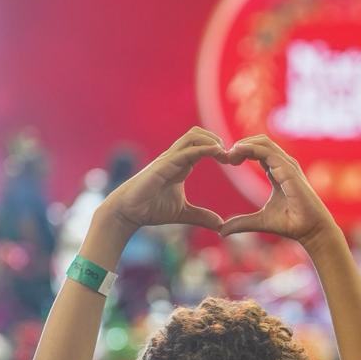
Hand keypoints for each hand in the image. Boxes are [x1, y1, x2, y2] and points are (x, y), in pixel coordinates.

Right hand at [99, 127, 225, 231]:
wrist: (128, 212)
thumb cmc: (150, 209)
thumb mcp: (183, 213)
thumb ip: (201, 216)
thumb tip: (220, 225)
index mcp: (181, 164)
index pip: (201, 146)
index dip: (218, 150)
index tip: (232, 161)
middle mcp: (175, 157)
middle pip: (198, 134)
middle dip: (217, 139)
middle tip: (231, 155)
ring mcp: (169, 158)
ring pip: (193, 136)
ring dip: (212, 140)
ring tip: (225, 153)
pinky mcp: (164, 164)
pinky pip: (186, 150)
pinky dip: (203, 149)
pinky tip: (217, 153)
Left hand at [219, 136, 336, 247]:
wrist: (310, 230)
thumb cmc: (291, 224)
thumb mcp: (260, 221)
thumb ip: (241, 222)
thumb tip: (222, 231)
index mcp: (277, 172)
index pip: (258, 151)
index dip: (241, 152)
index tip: (226, 161)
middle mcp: (283, 165)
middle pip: (260, 142)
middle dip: (240, 145)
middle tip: (225, 156)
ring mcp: (287, 165)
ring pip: (263, 142)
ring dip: (243, 144)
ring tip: (229, 154)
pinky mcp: (289, 170)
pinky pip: (267, 151)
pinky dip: (250, 148)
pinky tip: (237, 154)